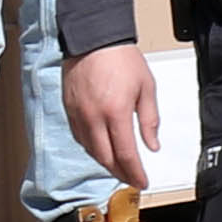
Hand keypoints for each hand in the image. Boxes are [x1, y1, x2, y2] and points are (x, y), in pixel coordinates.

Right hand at [62, 44, 157, 189]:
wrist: (93, 40)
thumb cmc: (122, 60)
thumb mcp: (147, 88)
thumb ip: (150, 120)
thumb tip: (152, 145)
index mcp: (115, 112)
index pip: (125, 154)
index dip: (134, 172)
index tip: (142, 181)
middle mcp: (93, 117)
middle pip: (105, 158)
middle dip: (120, 173)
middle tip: (132, 179)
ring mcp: (78, 114)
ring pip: (90, 150)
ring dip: (105, 163)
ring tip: (119, 168)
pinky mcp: (69, 110)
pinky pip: (80, 137)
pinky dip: (92, 148)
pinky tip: (102, 150)